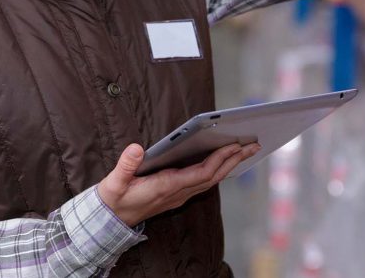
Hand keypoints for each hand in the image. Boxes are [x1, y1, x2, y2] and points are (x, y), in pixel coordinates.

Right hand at [97, 142, 260, 226]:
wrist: (111, 219)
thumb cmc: (114, 199)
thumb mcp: (115, 182)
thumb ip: (125, 166)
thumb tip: (136, 148)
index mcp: (166, 187)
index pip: (201, 173)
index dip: (219, 160)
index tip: (234, 146)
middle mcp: (177, 193)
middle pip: (212, 177)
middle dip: (233, 160)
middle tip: (252, 145)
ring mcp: (178, 195)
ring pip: (210, 180)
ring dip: (228, 165)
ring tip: (244, 150)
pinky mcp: (176, 194)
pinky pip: (203, 182)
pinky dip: (216, 170)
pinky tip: (223, 161)